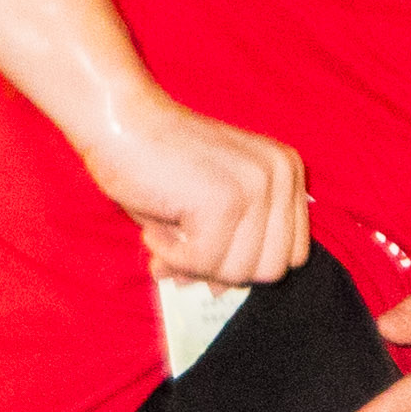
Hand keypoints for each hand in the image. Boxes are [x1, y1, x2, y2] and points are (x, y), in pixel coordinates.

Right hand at [78, 85, 308, 292]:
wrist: (119, 119)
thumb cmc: (156, 163)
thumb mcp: (205, 211)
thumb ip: (224, 251)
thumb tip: (217, 292)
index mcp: (288, 173)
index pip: (291, 256)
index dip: (244, 262)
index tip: (203, 247)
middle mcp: (282, 175)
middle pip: (271, 270)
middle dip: (221, 269)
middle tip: (180, 246)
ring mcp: (257, 186)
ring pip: (238, 271)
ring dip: (192, 264)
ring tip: (166, 230)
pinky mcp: (225, 200)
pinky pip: (204, 261)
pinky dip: (170, 255)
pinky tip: (154, 228)